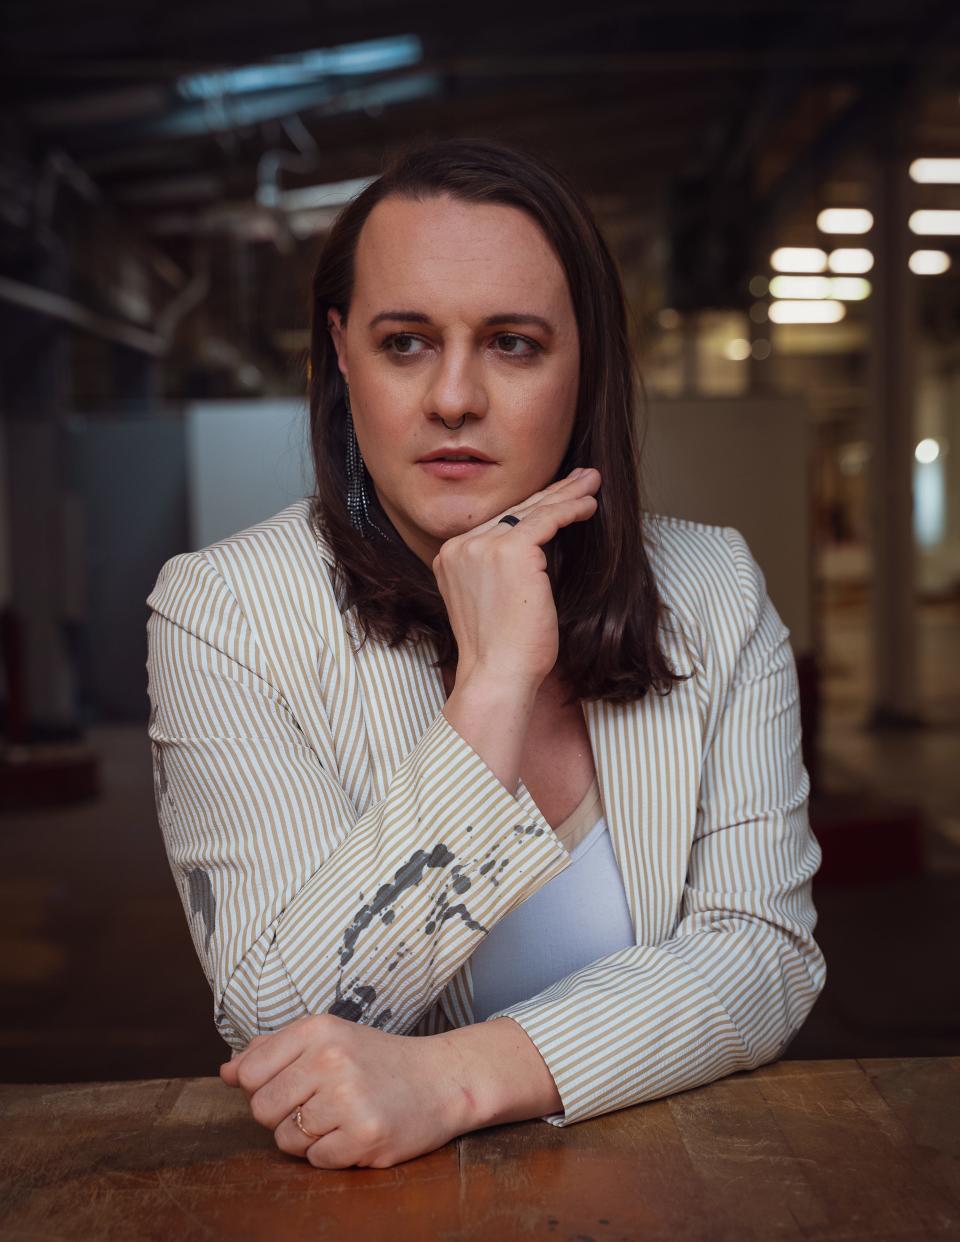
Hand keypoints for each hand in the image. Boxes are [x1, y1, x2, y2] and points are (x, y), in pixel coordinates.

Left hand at [218, 1013, 470, 1168]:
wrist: (441, 1079)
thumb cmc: (377, 1060)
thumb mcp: (329, 1037)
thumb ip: (273, 1050)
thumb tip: (226, 1071)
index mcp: (317, 1029)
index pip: (249, 1072)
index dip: (261, 1087)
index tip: (291, 1084)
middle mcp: (330, 1059)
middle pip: (262, 1109)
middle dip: (283, 1115)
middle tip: (319, 1103)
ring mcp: (348, 1098)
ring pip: (286, 1139)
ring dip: (308, 1137)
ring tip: (341, 1116)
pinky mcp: (364, 1136)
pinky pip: (316, 1160)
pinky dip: (331, 1154)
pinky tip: (355, 1132)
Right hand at [432, 466, 600, 689]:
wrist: (497, 675)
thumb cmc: (502, 651)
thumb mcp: (491, 600)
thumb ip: (499, 571)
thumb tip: (536, 548)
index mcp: (449, 556)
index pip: (497, 523)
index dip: (530, 507)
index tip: (554, 496)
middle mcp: (460, 546)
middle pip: (514, 511)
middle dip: (551, 493)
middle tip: (579, 478)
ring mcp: (481, 546)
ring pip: (533, 511)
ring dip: (567, 495)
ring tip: (591, 482)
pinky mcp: (510, 550)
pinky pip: (547, 520)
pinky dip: (571, 510)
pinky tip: (589, 505)